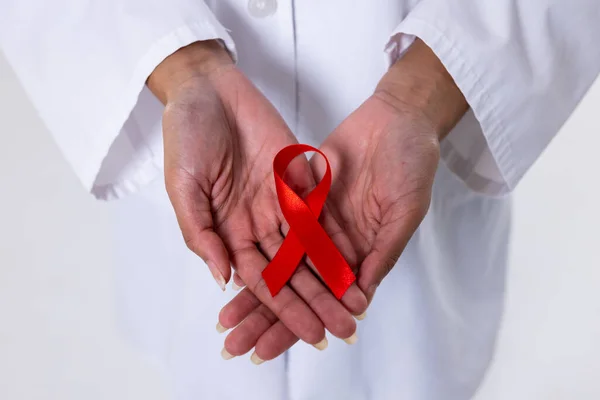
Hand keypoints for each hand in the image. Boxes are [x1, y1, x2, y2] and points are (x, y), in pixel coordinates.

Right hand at [148, 41, 366, 354]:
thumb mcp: (183, 187)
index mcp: (228, 233)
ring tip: (356, 304)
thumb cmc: (186, 136)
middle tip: (343, 330)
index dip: (286, 309)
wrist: (208, 89)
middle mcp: (257, 224)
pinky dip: (336, 238)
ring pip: (310, 249)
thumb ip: (202, 234)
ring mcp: (279, 202)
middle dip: (316, 303)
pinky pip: (320, 212)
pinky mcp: (298, 179)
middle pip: (292, 272)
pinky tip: (356, 261)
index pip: (262, 280)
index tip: (310, 335)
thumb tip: (223, 281)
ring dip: (332, 278)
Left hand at [220, 39, 467, 359]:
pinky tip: (233, 268)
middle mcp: (335, 243)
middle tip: (236, 345)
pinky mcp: (301, 195)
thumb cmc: (413, 164)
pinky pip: (276, 225)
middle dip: (267, 317)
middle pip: (296, 286)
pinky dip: (257, 246)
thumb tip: (360, 296)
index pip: (328, 298)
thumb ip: (384, 250)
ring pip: (280, 261)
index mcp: (363, 253)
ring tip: (228, 319)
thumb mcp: (405, 210)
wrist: (398, 118)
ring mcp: (316, 221)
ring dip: (255, 291)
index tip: (274, 348)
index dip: (302, 323)